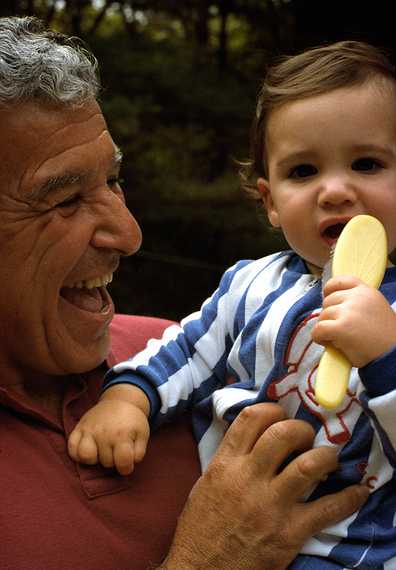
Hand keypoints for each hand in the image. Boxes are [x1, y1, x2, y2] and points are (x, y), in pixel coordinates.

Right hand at [68, 395, 149, 475]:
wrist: (120, 400)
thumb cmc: (132, 421)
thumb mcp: (142, 434)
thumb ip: (138, 452)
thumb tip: (127, 464)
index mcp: (122, 434)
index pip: (123, 462)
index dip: (126, 468)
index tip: (127, 464)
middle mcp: (104, 433)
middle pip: (106, 462)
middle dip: (113, 460)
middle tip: (116, 450)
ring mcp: (89, 430)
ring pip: (85, 456)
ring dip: (94, 459)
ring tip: (101, 453)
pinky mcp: (79, 428)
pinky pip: (71, 447)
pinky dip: (77, 454)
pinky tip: (88, 450)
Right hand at [158, 403, 367, 569]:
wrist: (200, 569)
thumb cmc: (201, 527)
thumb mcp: (207, 482)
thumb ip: (230, 457)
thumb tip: (256, 436)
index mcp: (225, 464)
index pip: (251, 418)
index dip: (273, 409)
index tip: (282, 415)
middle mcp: (247, 478)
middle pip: (283, 434)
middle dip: (302, 429)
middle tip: (307, 438)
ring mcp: (269, 505)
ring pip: (307, 465)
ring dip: (326, 456)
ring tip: (329, 459)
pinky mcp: (288, 532)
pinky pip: (326, 509)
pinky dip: (348, 498)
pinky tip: (358, 492)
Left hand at [313, 275, 395, 366]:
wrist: (392, 356)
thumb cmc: (383, 339)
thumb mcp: (375, 310)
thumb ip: (358, 302)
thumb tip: (334, 304)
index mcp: (367, 292)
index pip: (341, 281)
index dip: (330, 290)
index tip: (327, 298)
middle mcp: (358, 297)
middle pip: (328, 301)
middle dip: (329, 315)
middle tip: (338, 329)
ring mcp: (348, 311)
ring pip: (322, 316)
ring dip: (326, 328)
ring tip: (339, 339)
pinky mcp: (340, 327)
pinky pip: (318, 329)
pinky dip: (319, 338)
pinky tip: (329, 344)